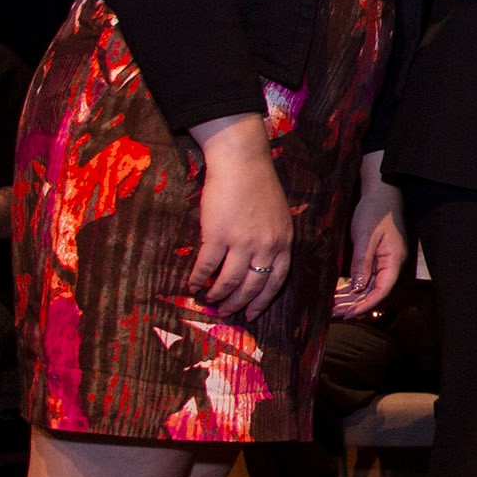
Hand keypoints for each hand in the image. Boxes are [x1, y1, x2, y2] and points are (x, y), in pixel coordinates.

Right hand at [183, 116, 293, 323]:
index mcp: (284, 242)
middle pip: (253, 286)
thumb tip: (257, 263)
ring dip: (218, 295)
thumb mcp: (277, 216)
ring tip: (209, 301)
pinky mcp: (218, 236)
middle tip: (227, 312)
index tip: (252, 314)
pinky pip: (207, 266)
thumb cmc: (257, 186)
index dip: (263, 301)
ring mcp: (243, 242)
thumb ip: (272, 240)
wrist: (242, 162)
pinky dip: (199, 279)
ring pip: (230, 281)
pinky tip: (193, 285)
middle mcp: (267, 246)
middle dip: (239, 304)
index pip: (277, 281)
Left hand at [333, 168, 405, 319]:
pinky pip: (366, 277)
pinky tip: (340, 293)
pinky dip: (354, 286)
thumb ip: (362, 263)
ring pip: (369, 286)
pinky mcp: (377, 257)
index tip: (348, 314)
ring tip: (334, 307)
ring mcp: (385, 261)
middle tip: (335, 314)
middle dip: (355, 305)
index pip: (382, 290)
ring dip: (353, 298)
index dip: (365, 305)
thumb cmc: (376, 211)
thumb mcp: (365, 237)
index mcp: (394, 260)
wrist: (381, 193)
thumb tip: (357, 288)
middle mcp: (391, 264)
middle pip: (375, 292)